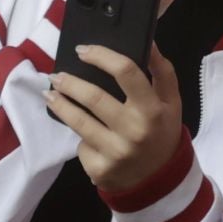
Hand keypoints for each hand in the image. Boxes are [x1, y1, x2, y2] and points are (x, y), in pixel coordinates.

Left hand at [45, 45, 184, 192]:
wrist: (159, 180)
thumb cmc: (162, 132)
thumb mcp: (171, 102)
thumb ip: (162, 71)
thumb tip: (148, 41)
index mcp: (153, 110)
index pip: (126, 72)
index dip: (101, 56)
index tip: (83, 50)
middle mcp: (134, 131)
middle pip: (94, 97)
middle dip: (69, 82)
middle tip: (56, 75)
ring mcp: (116, 152)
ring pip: (78, 121)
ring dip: (60, 104)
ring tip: (51, 94)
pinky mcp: (100, 169)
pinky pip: (81, 146)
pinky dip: (80, 138)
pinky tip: (83, 135)